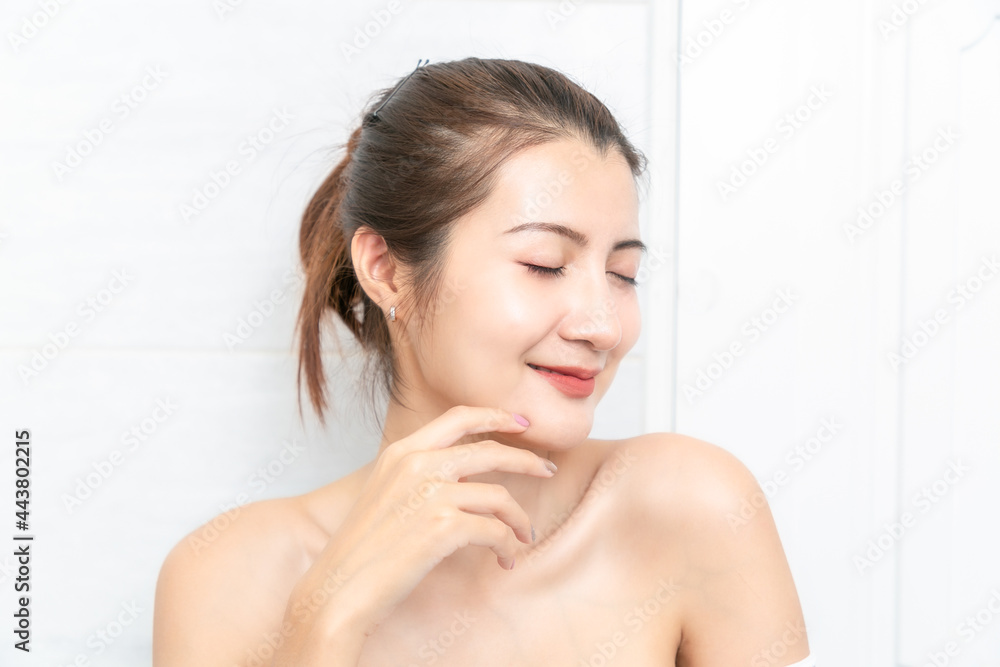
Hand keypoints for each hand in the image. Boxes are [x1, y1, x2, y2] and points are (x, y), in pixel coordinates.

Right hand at [272, 405, 555, 665]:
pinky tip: (506, 559)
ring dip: (518, 518)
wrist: (339, 587)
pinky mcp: (443, 527)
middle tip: (546, 469)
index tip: (521, 423)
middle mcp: (417, 464)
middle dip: (525, 459)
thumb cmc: (363, 549)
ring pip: (499, 496)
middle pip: (489, 449)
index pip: (458, 418)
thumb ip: (420, 475)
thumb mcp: (386, 493)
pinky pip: (495, 531)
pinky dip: (507, 546)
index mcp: (401, 452)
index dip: (495, 416)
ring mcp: (431, 494)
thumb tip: (465, 474)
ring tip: (523, 535)